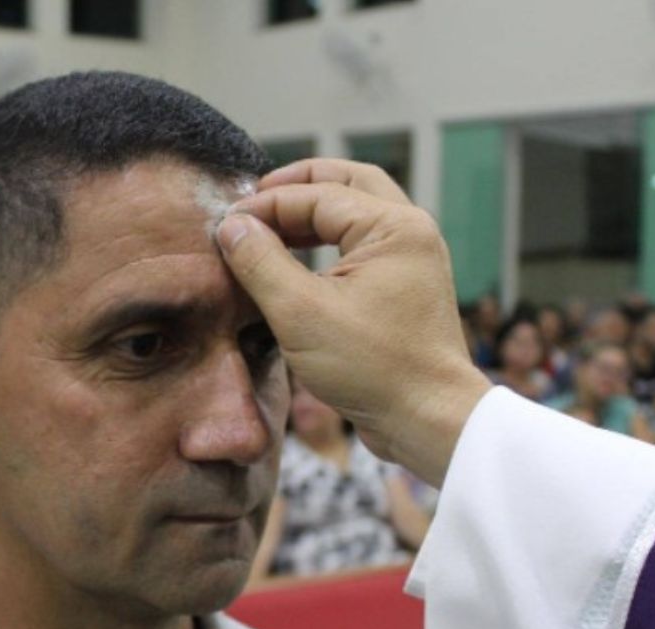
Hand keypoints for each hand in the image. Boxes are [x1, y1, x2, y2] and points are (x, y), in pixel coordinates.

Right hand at [216, 158, 490, 486]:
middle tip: (254, 199)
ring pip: (356, 212)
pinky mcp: (404, 287)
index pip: (318, 194)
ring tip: (268, 229)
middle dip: (297, 186)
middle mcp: (410, 233)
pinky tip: (295, 262)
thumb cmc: (373, 368)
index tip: (226, 223)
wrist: (428, 420)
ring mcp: (411, 260)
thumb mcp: (301, 313)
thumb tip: (231, 227)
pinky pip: (361, 244)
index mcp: (394, 228)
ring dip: (311, 213)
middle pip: (347, 183)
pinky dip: (326, 241)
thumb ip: (261, 263)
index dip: (266, 205)